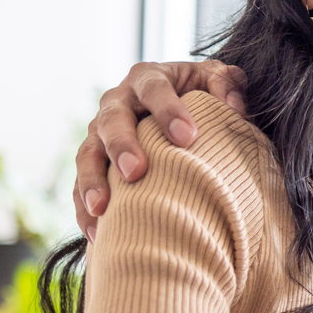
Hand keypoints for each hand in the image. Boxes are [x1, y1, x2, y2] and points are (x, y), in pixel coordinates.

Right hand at [74, 60, 246, 238]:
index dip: (169, 110)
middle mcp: (117, 102)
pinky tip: (97, 234)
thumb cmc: (201, 93)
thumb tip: (233, 107)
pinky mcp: (93, 162)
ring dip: (92, 181)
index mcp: (148, 78)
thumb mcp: (216, 79)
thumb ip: (227, 83)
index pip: (155, 89)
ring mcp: (100, 133)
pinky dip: (84, 209)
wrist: (176, 110)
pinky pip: (79, 186)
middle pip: (112, 120)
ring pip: (87, 154)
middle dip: (122, 146)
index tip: (188, 138)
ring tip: (102, 209)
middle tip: (135, 172)